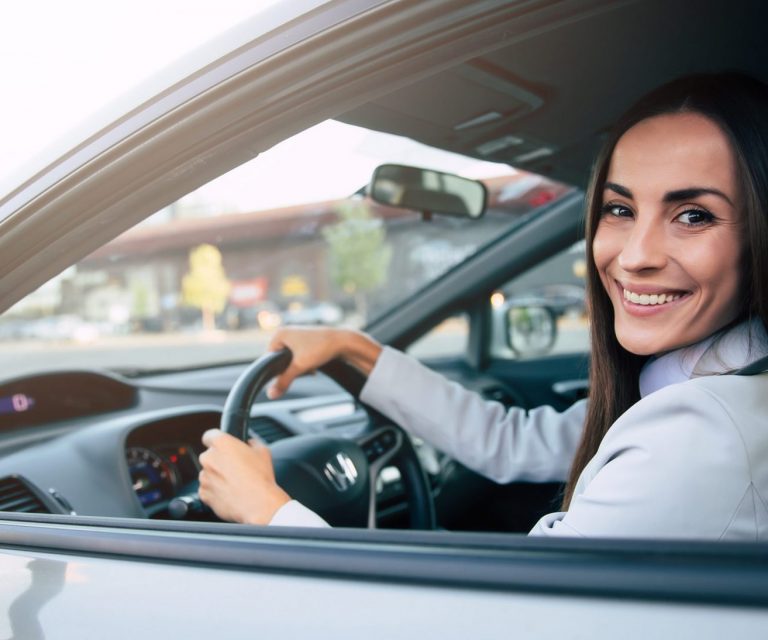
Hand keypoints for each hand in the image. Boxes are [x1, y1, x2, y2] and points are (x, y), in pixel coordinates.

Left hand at [198, 429, 289, 524]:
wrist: (259, 504)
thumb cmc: (261, 478)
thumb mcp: (263, 451)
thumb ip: (251, 443)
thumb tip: (249, 443)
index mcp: (222, 443)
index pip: (209, 435)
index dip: (217, 440)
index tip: (222, 446)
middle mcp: (209, 458)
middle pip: (209, 455)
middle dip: (219, 460)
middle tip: (234, 467)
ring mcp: (204, 477)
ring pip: (208, 473)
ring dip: (217, 476)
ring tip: (234, 482)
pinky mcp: (203, 494)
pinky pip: (207, 489)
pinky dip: (215, 490)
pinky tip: (230, 492)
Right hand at [267, 327, 381, 398]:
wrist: (344, 341)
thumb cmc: (321, 348)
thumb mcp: (300, 367)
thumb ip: (283, 381)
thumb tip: (270, 394)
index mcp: (280, 333)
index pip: (269, 358)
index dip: (280, 370)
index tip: (294, 372)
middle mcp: (287, 331)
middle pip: (281, 359)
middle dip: (293, 368)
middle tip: (305, 368)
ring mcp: (297, 334)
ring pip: (292, 359)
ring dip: (300, 366)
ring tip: (311, 366)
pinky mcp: (307, 339)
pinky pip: (300, 355)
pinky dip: (306, 362)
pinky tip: (315, 365)